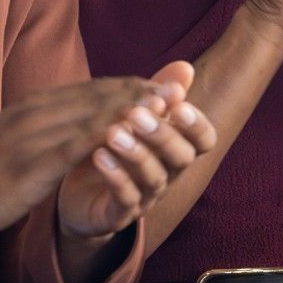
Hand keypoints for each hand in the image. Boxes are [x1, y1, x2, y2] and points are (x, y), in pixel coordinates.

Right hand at [0, 75, 170, 243]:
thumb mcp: (11, 137)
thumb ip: (42, 123)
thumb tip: (74, 116)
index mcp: (30, 106)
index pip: (89, 89)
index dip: (127, 85)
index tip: (159, 85)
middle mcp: (32, 113)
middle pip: (95, 95)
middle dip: (138, 91)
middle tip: (174, 89)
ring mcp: (29, 136)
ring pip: (89, 115)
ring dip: (129, 109)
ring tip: (163, 107)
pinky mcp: (28, 164)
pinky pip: (73, 147)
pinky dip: (104, 137)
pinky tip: (129, 136)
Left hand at [56, 61, 219, 237]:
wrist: (78, 193)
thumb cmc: (114, 148)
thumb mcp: (134, 117)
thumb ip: (159, 94)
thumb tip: (186, 67)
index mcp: (176, 148)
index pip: (204, 140)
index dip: (196, 125)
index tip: (179, 105)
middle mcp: (168, 174)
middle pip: (182, 158)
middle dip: (163, 135)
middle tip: (138, 115)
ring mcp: (146, 197)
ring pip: (154, 179)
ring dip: (136, 154)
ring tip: (113, 133)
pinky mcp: (118, 215)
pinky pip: (125, 200)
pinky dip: (115, 177)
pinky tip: (99, 156)